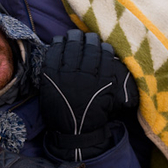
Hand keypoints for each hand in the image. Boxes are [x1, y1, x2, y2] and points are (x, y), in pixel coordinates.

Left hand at [40, 30, 137, 160]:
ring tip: (73, 34)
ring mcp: (67, 75)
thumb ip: (113, 82)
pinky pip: (54, 55)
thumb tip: (116, 65)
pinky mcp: (51, 77)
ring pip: (72, 48)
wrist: (74, 132)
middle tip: (87, 36)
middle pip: (88, 48)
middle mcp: (85, 75)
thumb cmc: (94, 116)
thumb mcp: (110, 101)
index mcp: (101, 80)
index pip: (104, 54)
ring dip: (73, 38)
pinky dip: (57, 45)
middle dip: (89, 39)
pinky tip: (59, 40)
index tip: (101, 43)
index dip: (102, 46)